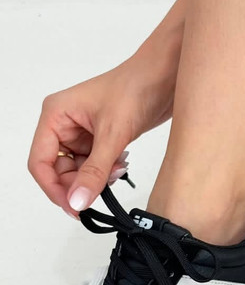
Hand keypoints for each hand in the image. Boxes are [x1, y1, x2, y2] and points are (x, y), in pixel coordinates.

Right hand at [28, 54, 175, 216]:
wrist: (164, 77)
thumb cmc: (135, 89)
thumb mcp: (112, 135)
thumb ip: (94, 172)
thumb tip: (77, 201)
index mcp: (55, 115)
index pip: (40, 162)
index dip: (54, 188)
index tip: (73, 207)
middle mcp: (64, 124)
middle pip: (58, 171)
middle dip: (80, 184)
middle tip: (101, 190)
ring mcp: (81, 132)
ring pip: (78, 171)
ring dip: (97, 178)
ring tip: (117, 168)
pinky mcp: (99, 139)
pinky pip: (94, 167)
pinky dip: (107, 172)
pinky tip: (121, 163)